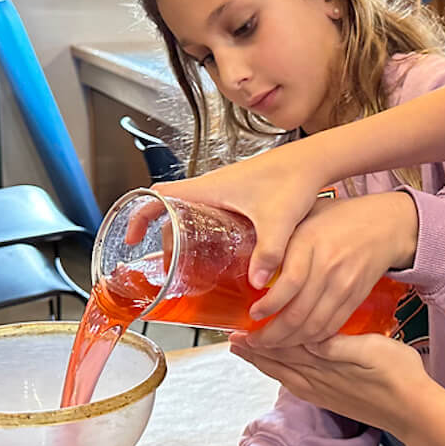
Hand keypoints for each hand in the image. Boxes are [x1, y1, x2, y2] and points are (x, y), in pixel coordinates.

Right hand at [125, 147, 330, 286]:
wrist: (313, 162)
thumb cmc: (292, 179)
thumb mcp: (277, 220)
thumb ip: (269, 252)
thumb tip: (258, 283)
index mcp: (208, 189)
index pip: (157, 195)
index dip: (138, 215)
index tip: (131, 238)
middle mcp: (211, 188)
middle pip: (171, 211)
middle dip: (163, 239)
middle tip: (169, 265)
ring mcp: (224, 191)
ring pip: (189, 213)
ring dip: (183, 235)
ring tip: (189, 265)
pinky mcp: (238, 196)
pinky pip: (207, 214)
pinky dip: (202, 232)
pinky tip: (217, 255)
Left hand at [228, 333, 444, 438]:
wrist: (413, 410)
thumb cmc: (398, 374)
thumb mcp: (369, 349)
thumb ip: (336, 345)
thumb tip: (304, 334)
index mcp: (324, 364)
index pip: (283, 347)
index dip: (259, 337)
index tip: (238, 328)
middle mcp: (317, 380)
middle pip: (277, 362)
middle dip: (253, 350)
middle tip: (230, 339)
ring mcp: (323, 392)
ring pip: (284, 374)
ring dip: (263, 362)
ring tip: (246, 353)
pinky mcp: (331, 399)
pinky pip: (296, 385)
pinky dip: (281, 374)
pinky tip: (280, 372)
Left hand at [247, 192, 418, 345]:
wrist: (384, 226)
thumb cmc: (339, 218)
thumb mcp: (303, 217)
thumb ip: (279, 240)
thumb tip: (250, 266)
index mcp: (311, 242)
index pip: (289, 283)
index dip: (269, 305)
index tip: (252, 315)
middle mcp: (329, 267)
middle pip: (298, 313)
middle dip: (272, 335)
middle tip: (253, 340)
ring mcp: (344, 286)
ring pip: (313, 327)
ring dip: (289, 342)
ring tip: (270, 345)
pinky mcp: (355, 299)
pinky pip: (331, 327)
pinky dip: (311, 340)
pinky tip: (296, 340)